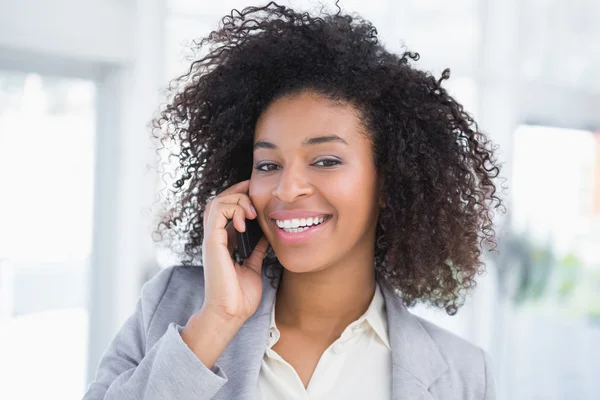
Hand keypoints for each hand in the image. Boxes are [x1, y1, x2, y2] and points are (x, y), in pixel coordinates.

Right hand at [199, 179, 269, 322]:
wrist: (230, 313)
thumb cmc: (239, 296)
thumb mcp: (253, 267)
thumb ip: (255, 250)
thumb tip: (266, 236)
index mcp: (223, 243)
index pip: (226, 210)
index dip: (239, 197)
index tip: (256, 192)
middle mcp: (215, 238)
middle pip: (219, 201)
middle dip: (237, 191)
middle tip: (254, 194)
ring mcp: (212, 240)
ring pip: (216, 202)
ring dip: (236, 199)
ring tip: (252, 211)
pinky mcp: (212, 242)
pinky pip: (218, 212)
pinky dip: (233, 209)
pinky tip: (246, 221)